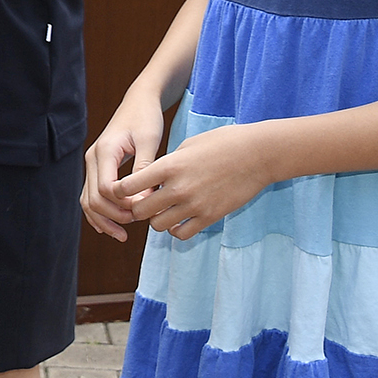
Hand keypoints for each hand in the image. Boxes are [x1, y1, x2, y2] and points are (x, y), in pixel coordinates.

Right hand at [81, 92, 169, 241]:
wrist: (138, 102)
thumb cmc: (146, 118)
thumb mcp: (150, 141)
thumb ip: (146, 169)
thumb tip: (146, 198)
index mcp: (105, 151)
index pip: (105, 188)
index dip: (122, 204)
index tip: (143, 208)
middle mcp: (93, 159)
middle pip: (93, 198)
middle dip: (113, 215)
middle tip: (137, 222)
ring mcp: (92, 164)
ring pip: (88, 200)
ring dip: (104, 219)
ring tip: (123, 234)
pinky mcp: (97, 168)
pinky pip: (91, 196)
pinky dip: (98, 213)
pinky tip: (111, 228)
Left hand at [114, 121, 275, 239]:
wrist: (256, 155)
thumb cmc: (221, 143)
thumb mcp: (186, 146)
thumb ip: (166, 164)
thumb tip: (151, 180)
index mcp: (169, 166)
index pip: (128, 186)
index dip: (121, 190)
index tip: (123, 190)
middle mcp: (178, 188)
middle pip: (140, 210)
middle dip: (137, 208)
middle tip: (143, 202)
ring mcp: (194, 205)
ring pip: (158, 226)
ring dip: (156, 219)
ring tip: (163, 210)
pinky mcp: (210, 217)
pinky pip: (181, 234)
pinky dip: (175, 229)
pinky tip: (179, 219)